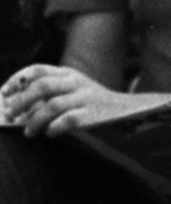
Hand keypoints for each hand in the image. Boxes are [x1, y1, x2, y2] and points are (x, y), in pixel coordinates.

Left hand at [0, 64, 127, 135]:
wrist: (126, 111)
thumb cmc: (91, 102)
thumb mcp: (73, 87)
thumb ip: (50, 89)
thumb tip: (16, 102)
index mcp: (68, 73)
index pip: (37, 70)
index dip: (17, 81)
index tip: (4, 93)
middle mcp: (77, 82)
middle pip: (42, 87)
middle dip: (22, 102)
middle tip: (11, 115)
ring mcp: (86, 98)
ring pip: (52, 105)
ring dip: (35, 120)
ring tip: (28, 131)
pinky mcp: (94, 114)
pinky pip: (68, 120)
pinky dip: (54, 127)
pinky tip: (49, 133)